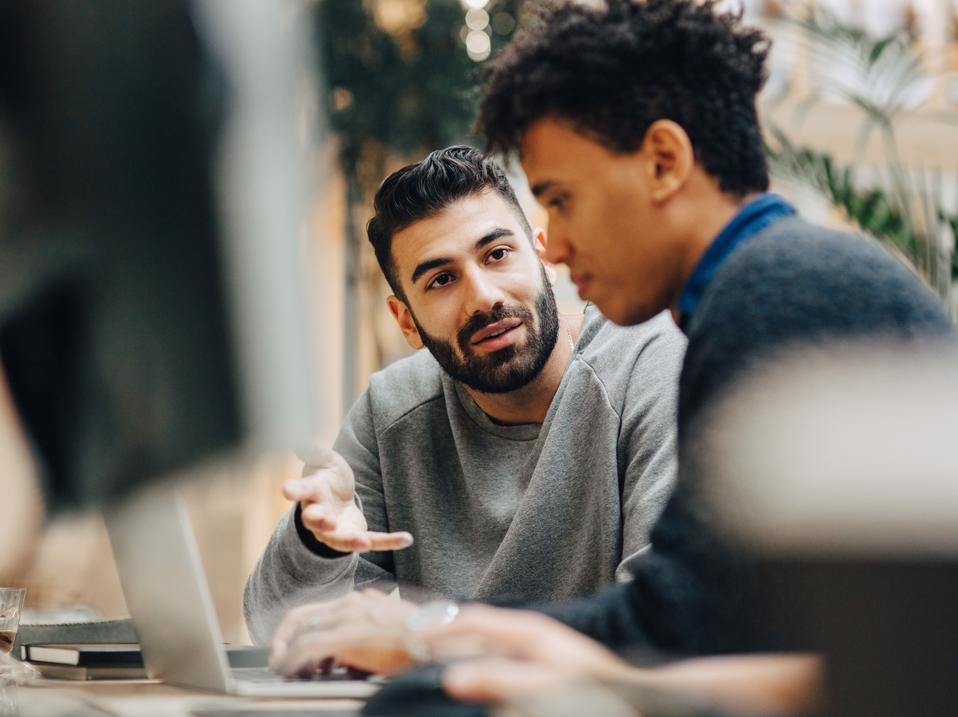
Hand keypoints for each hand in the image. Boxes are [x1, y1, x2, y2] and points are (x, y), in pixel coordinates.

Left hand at [269, 590, 415, 676]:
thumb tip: (358, 636)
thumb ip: (371, 622)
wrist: (438, 640)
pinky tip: (291, 671)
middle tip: (276, 660)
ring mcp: (348, 618)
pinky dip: (294, 659)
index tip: (287, 647)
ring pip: (302, 631)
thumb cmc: (421, 637)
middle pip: (302, 617)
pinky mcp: (348, 635)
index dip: (294, 630)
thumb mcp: (392, 624)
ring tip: (284, 670)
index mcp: (359, 602)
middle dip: (283, 640)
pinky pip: (308, 647)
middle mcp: (350, 604)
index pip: (315, 611)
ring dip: (287, 652)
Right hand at [285, 446, 412, 552]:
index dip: (293, 490)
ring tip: (363, 542)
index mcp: (311, 492)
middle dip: (320, 521)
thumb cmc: (327, 476)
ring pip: (339, 539)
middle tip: (327, 521)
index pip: (300, 490)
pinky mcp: (354, 536)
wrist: (336, 499)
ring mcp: (334, 530)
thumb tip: (299, 442)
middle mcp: (318, 515)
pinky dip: (389, 541)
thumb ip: (315, 453)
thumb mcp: (325, 460)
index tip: (285, 489)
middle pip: (314, 520)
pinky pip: (373, 541)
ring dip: (350, 541)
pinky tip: (407, 539)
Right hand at [417, 605, 630, 695]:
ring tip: (430, 650)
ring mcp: (535, 645)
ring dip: (459, 642)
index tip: (409, 637)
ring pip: (486, 637)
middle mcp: (529, 633)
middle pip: (476, 624)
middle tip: (409, 640)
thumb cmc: (591, 691)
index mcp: (527, 631)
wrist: (634, 696)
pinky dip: (476, 655)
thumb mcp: (544, 687)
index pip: (473, 621)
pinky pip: (498, 651)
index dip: (440, 628)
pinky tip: (469, 669)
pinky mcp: (540, 661)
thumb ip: (499, 679)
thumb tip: (453, 677)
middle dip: (444, 630)